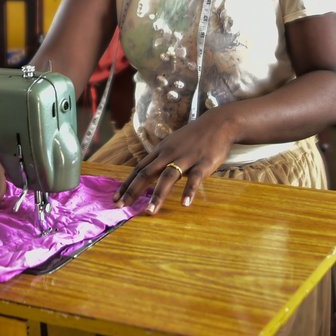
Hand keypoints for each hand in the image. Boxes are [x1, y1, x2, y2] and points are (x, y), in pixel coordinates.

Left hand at [115, 109, 238, 213]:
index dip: (127, 184)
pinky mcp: (203, 163)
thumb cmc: (194, 136)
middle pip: (147, 173)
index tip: (116, 198)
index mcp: (161, 150)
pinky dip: (189, 191)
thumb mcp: (172, 144)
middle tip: (123, 206)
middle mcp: (169, 154)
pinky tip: (185, 203)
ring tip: (150, 211)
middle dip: (134, 190)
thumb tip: (146, 173)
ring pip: (168, 177)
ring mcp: (186, 158)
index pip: (139, 168)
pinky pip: (195, 178)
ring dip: (158, 195)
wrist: (218, 124)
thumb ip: (161, 158)